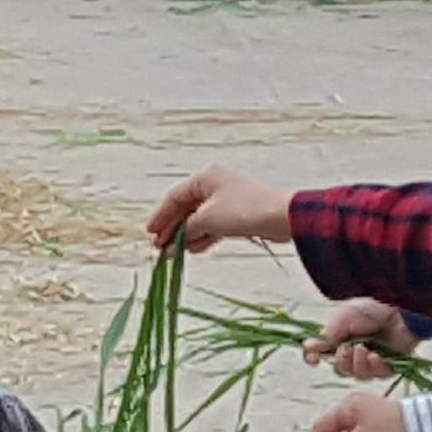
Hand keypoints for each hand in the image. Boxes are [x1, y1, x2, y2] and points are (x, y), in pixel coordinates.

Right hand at [146, 164, 291, 252]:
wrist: (281, 218)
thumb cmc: (244, 211)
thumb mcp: (207, 219)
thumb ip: (186, 229)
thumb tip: (171, 242)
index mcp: (206, 177)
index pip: (175, 197)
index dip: (161, 216)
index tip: (151, 233)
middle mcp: (216, 185)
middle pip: (186, 208)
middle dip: (173, 229)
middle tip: (161, 248)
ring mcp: (227, 200)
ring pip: (200, 218)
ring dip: (187, 235)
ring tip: (175, 253)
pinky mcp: (238, 214)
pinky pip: (214, 225)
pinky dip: (203, 236)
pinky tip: (194, 249)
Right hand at [303, 299, 417, 380]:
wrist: (402, 311)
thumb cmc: (375, 308)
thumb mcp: (345, 316)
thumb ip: (328, 333)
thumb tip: (309, 346)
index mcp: (341, 337)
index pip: (321, 353)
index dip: (314, 358)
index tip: (313, 359)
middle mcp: (354, 350)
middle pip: (339, 368)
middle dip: (341, 361)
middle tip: (348, 349)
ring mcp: (371, 360)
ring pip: (356, 374)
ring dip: (358, 363)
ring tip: (365, 349)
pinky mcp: (387, 366)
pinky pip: (374, 376)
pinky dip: (374, 366)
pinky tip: (377, 356)